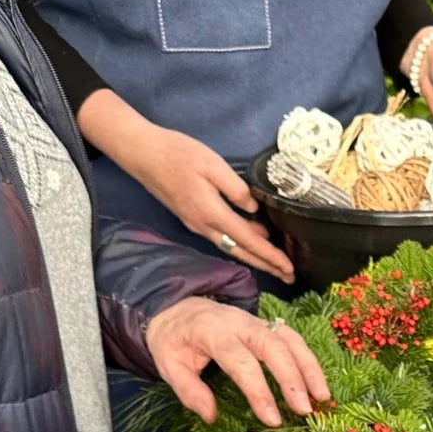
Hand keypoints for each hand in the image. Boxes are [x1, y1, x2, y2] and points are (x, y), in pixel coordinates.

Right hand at [76, 91, 294, 281]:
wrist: (143, 153)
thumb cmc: (178, 154)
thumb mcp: (212, 165)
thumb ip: (236, 189)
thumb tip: (255, 210)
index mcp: (212, 213)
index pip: (248, 241)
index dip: (271, 256)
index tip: (289, 268)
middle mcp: (204, 226)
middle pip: (242, 252)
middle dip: (267, 266)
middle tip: (290, 278)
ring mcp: (197, 224)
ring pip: (232, 247)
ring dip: (255, 258)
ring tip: (277, 265)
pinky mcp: (193, 219)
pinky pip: (222, 238)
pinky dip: (241, 245)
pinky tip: (253, 241)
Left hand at [146, 296, 329, 425]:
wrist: (176, 308)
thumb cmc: (174, 340)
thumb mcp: (169, 365)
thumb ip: (189, 390)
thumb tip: (211, 415)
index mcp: (212, 332)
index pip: (241, 361)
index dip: (260, 391)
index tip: (272, 419)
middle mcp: (239, 322)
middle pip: (274, 346)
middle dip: (293, 378)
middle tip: (304, 410)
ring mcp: (256, 321)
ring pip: (290, 339)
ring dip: (309, 368)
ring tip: (322, 397)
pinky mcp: (266, 325)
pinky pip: (293, 338)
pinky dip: (308, 360)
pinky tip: (317, 383)